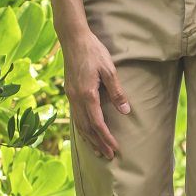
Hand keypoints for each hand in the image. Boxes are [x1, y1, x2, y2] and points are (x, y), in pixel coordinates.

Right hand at [63, 31, 129, 158]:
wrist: (73, 39)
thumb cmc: (93, 52)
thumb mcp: (109, 70)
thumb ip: (117, 92)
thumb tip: (125, 111)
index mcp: (87, 94)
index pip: (97, 124)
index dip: (106, 138)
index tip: (115, 148)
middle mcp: (76, 98)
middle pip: (87, 128)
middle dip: (98, 143)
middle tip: (109, 156)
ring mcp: (71, 96)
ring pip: (79, 124)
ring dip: (89, 139)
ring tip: (98, 151)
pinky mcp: (70, 92)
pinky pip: (75, 116)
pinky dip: (82, 128)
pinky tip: (86, 134)